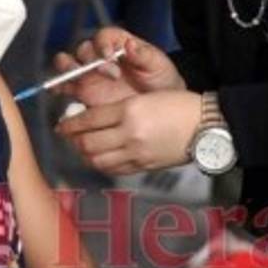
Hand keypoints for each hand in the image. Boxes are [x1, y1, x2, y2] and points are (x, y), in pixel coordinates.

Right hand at [51, 29, 184, 107]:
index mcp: (117, 43)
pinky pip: (64, 86)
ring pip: (68, 64)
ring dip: (68, 68)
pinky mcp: (82, 92)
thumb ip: (144, 55)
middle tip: (107, 75)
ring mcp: (89, 74)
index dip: (102, 44)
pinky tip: (58, 91)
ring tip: (77, 79)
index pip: (103, 36)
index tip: (109, 56)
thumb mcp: (158, 65)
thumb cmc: (161, 80)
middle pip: (83, 50)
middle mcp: (99, 56)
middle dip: (89, 60)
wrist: (159, 108)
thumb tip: (130, 45)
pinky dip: (58, 87)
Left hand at [56, 89, 201, 175]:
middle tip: (68, 136)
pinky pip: (114, 169)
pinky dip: (101, 164)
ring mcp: (136, 154)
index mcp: (129, 111)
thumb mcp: (146, 98)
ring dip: (84, 155)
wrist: (206, 127)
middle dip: (73, 140)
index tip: (61, 124)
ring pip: (97, 160)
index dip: (70, 124)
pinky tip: (100, 158)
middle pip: (88, 143)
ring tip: (82, 148)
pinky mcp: (144, 167)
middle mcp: (130, 134)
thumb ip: (118, 110)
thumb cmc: (179, 105)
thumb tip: (92, 120)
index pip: (89, 119)